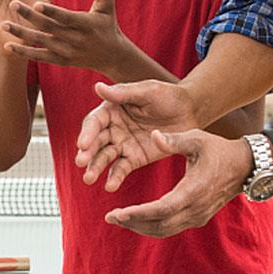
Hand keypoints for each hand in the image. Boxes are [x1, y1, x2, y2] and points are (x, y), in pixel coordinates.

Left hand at [1, 0, 125, 72]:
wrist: (111, 56)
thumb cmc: (107, 24)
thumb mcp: (108, 5)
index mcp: (85, 24)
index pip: (65, 17)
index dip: (51, 11)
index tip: (35, 2)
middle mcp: (74, 39)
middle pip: (48, 27)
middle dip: (29, 16)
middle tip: (12, 4)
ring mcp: (66, 52)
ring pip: (40, 42)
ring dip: (21, 34)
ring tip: (3, 25)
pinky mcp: (60, 61)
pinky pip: (39, 56)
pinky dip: (23, 52)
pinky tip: (7, 46)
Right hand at [76, 79, 199, 190]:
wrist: (191, 112)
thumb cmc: (167, 96)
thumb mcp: (147, 91)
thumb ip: (123, 93)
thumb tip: (97, 87)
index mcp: (111, 110)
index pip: (94, 122)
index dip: (87, 133)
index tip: (82, 144)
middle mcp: (112, 128)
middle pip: (96, 142)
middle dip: (87, 153)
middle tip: (81, 163)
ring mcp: (122, 145)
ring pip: (105, 157)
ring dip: (96, 168)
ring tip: (88, 179)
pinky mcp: (134, 158)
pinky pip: (122, 169)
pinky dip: (115, 177)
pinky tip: (110, 186)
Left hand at [103, 130, 250, 236]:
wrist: (244, 166)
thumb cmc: (218, 149)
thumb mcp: (197, 139)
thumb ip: (175, 140)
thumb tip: (153, 135)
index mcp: (194, 190)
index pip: (163, 209)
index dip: (139, 214)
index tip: (117, 213)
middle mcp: (196, 208)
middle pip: (161, 224)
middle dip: (133, 223)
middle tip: (109, 217)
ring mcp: (198, 216)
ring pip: (165, 230)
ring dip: (140, 227)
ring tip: (117, 219)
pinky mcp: (197, 217)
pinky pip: (171, 227)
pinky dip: (151, 226)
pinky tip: (135, 219)